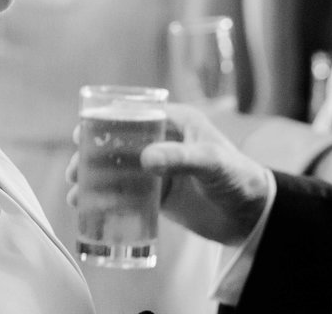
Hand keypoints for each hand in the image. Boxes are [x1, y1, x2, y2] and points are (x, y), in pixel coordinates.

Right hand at [66, 104, 269, 245]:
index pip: (132, 115)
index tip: (80, 133)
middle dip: (92, 156)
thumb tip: (144, 160)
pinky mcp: (162, 195)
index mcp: (175, 122)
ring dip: (96, 180)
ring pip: (119, 170)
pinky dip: (109, 201)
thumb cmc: (239, 178)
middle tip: (74, 171)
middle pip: (119, 144)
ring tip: (76, 195)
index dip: (104, 122)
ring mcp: (161, 169)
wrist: (256, 216)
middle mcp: (164, 142)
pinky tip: (92, 210)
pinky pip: (129, 194)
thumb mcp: (211, 163)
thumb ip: (180, 159)